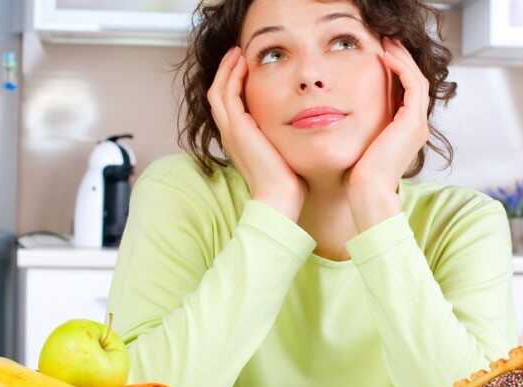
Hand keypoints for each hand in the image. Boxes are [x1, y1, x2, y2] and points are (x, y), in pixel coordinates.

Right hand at [207, 46, 306, 221]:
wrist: (280, 198)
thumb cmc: (288, 181)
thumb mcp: (284, 151)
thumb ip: (284, 137)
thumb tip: (303, 126)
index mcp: (240, 139)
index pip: (229, 105)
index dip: (234, 84)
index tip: (247, 68)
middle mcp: (231, 134)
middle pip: (218, 93)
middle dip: (227, 71)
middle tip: (238, 53)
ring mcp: (231, 131)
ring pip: (218, 90)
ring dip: (228, 69)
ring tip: (238, 53)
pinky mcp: (237, 128)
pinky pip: (227, 94)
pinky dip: (232, 76)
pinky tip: (244, 63)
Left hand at [346, 37, 430, 229]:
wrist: (366, 193)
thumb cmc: (357, 176)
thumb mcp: (359, 145)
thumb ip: (360, 128)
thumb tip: (340, 115)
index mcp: (406, 132)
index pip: (407, 92)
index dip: (396, 70)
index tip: (379, 54)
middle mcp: (416, 126)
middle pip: (415, 82)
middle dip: (401, 59)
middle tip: (386, 40)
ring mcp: (417, 124)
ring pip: (417, 79)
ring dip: (402, 58)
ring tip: (386, 41)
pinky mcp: (412, 122)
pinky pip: (412, 85)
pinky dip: (400, 67)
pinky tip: (384, 56)